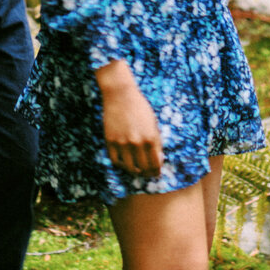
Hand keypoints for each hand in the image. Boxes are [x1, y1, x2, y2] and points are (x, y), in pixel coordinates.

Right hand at [96, 60, 163, 177]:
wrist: (121, 95)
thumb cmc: (140, 108)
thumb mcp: (153, 124)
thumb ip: (156, 142)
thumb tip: (157, 161)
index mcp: (151, 138)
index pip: (156, 164)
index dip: (156, 172)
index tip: (155, 173)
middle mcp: (137, 143)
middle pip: (144, 168)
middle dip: (147, 174)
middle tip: (146, 174)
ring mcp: (123, 143)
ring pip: (130, 168)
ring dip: (134, 172)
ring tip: (136, 170)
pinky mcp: (111, 141)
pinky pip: (116, 161)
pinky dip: (121, 165)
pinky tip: (124, 162)